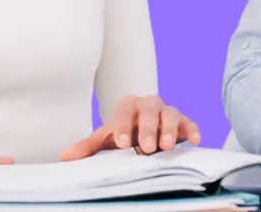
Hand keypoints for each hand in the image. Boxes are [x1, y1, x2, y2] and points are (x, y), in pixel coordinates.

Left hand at [60, 94, 200, 160]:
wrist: (143, 133)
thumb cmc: (124, 135)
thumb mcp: (106, 140)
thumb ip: (88, 147)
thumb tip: (65, 156)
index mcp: (128, 106)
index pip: (124, 111)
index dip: (123, 125)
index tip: (122, 143)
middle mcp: (149, 105)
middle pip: (149, 110)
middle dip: (148, 129)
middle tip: (145, 147)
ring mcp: (167, 111)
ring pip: (170, 114)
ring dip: (169, 130)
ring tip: (166, 147)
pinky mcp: (183, 121)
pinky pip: (189, 122)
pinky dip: (192, 130)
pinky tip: (194, 140)